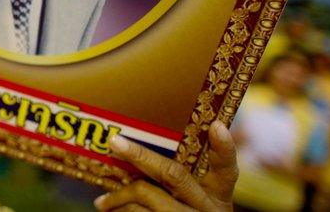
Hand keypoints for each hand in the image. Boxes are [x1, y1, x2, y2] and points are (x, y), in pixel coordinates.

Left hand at [94, 121, 237, 210]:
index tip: (216, 126)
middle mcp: (208, 208)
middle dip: (140, 155)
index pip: (227, 169)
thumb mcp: (195, 203)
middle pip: (173, 174)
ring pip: (146, 194)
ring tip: (103, 202)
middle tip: (115, 141)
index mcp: (218, 196)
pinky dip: (119, 211)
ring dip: (118, 196)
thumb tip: (135, 151)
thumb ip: (178, 180)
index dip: (224, 148)